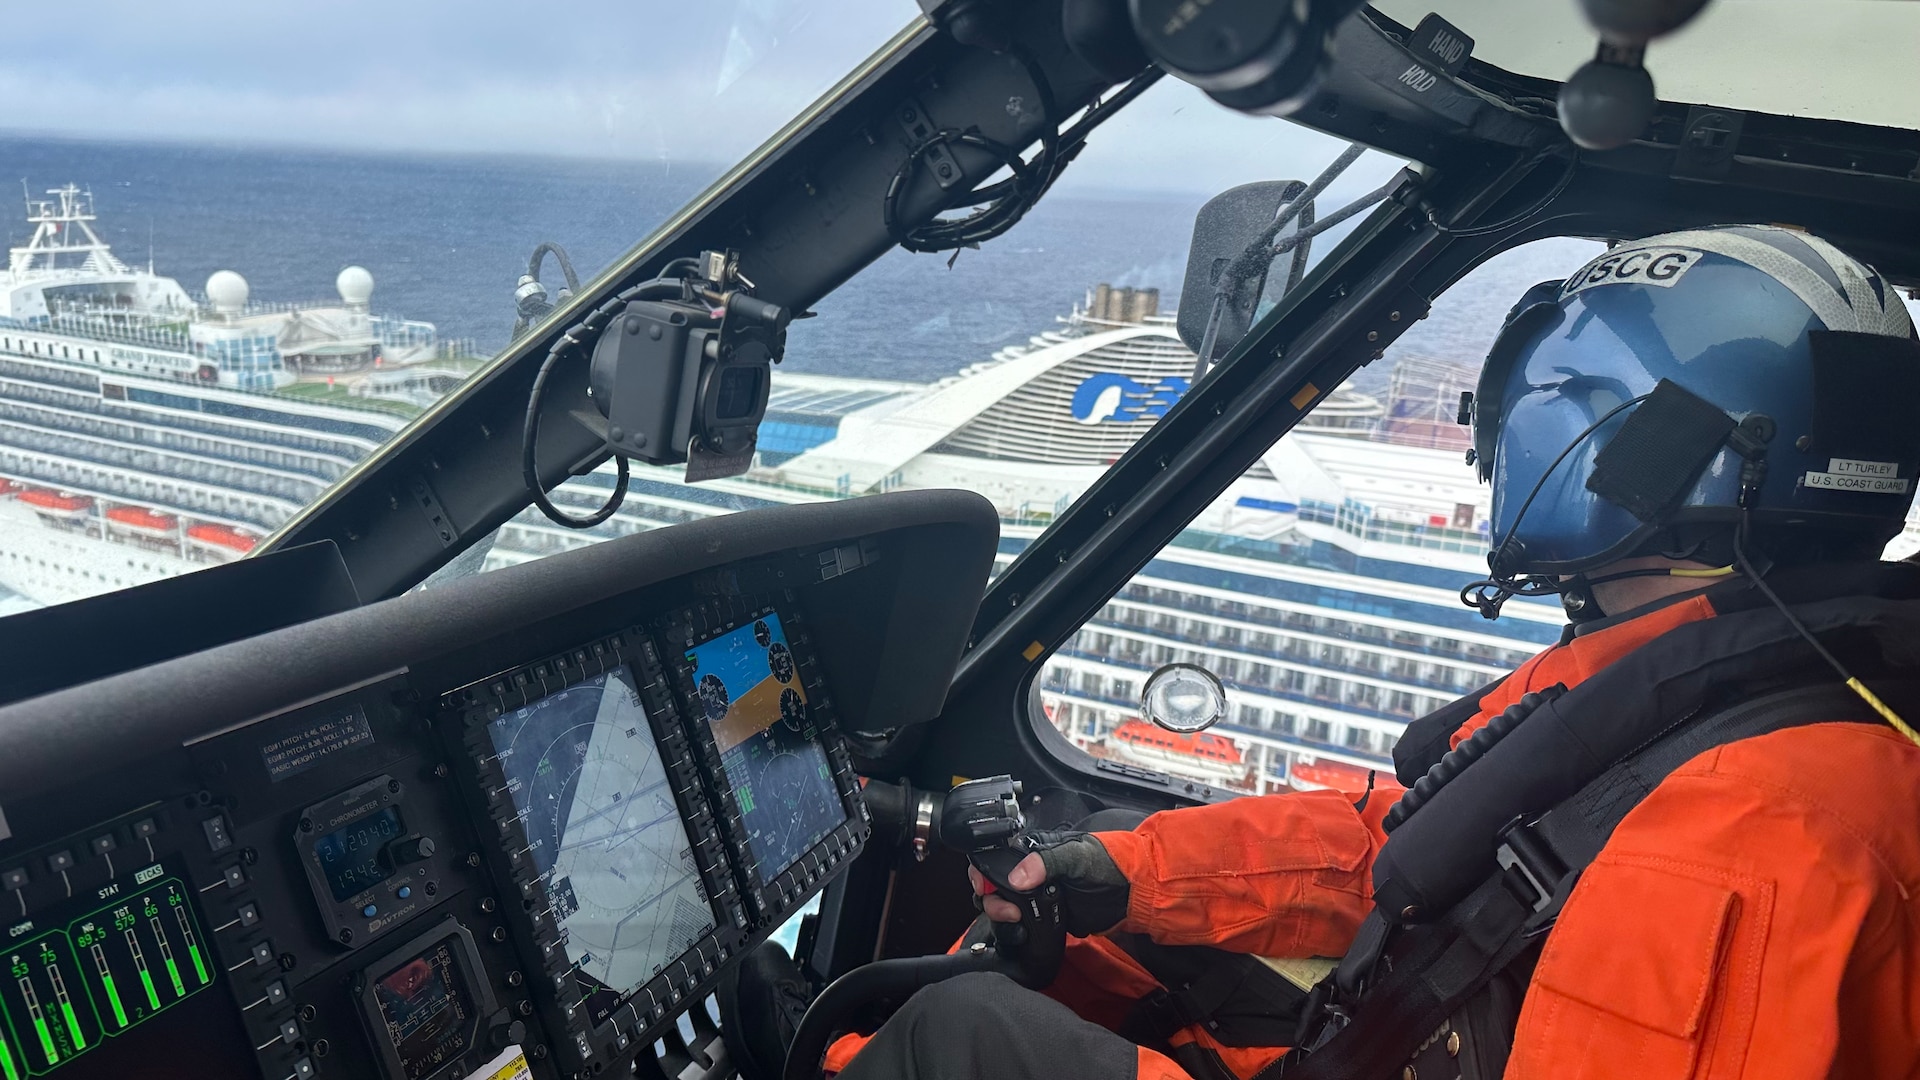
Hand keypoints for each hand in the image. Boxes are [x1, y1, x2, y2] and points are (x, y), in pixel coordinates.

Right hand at [967, 831, 1128, 935]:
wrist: (1134, 895)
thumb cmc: (1111, 866)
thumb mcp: (1078, 856)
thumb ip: (1047, 862)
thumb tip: (1016, 877)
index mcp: (1036, 850)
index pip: (997, 855)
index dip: (984, 871)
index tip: (985, 887)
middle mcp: (1032, 872)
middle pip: (994, 885)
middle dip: (992, 899)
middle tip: (1009, 910)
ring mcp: (1038, 895)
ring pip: (1003, 905)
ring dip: (1001, 915)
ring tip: (1016, 919)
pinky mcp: (1046, 916)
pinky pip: (1021, 923)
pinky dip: (1015, 929)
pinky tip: (1022, 930)